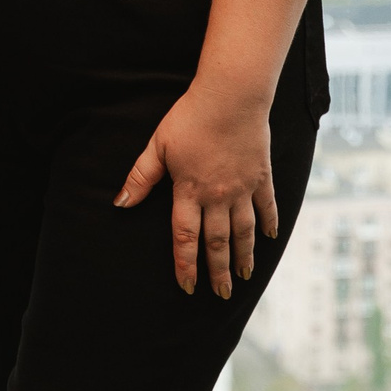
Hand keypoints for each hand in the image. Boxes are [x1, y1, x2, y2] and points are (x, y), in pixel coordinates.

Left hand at [115, 79, 276, 299]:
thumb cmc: (190, 117)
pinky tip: (270, 239)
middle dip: (218, 272)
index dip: (185, 265)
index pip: (185, 238)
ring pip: (244, 231)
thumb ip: (141, 177)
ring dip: (244, 257)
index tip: (187, 286)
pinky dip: (269, 224)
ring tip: (243, 277)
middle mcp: (218, 196)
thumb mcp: (158, 146)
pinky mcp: (262, 176)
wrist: (231, 96)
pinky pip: (267, 206)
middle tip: (220, 294)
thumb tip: (120, 204)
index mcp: (189, 191)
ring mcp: (243, 188)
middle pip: (217, 243)